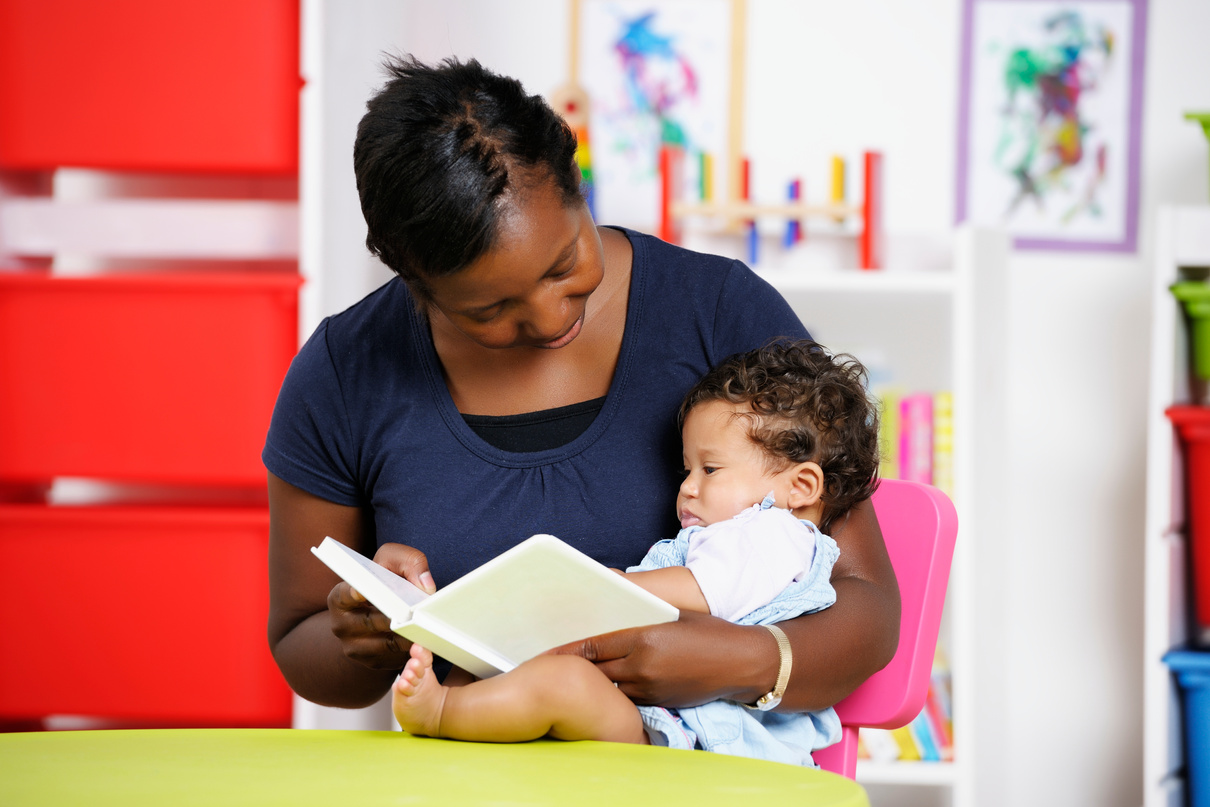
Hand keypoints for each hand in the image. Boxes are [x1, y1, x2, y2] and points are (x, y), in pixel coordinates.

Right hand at [327, 542, 435, 671]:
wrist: (382, 608)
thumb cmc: (385, 580)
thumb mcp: (393, 561)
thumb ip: (409, 562)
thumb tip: (425, 585)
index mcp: (339, 598)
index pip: (343, 595)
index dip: (353, 593)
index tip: (362, 591)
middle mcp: (341, 625)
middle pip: (371, 622)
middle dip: (394, 618)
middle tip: (414, 615)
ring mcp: (356, 647)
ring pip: (386, 644)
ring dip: (407, 638)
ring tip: (424, 631)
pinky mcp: (373, 662)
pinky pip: (395, 660)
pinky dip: (411, 654)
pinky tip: (424, 646)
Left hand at [547, 610, 769, 707]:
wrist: (742, 663)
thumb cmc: (709, 632)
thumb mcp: (672, 616)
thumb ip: (639, 616)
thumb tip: (611, 611)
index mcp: (644, 638)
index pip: (594, 644)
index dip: (569, 649)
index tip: (550, 648)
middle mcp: (642, 667)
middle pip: (596, 669)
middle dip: (575, 667)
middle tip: (553, 663)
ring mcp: (650, 689)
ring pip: (609, 686)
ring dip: (594, 681)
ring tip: (576, 675)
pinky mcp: (659, 702)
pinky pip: (627, 697)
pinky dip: (615, 690)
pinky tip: (607, 686)